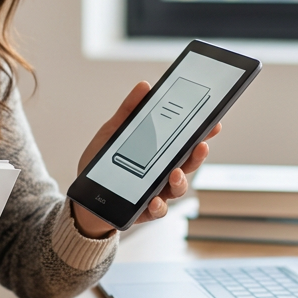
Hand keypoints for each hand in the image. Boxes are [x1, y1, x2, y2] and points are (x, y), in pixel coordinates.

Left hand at [71, 80, 220, 238]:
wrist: (83, 196)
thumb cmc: (102, 164)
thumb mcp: (112, 132)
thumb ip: (129, 111)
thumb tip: (144, 86)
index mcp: (159, 152)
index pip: (185, 141)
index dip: (202, 133)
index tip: (213, 123)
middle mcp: (162, 173)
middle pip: (188, 164)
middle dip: (197, 155)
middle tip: (201, 146)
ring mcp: (157, 192)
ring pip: (177, 188)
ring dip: (181, 181)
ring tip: (175, 174)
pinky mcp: (144, 210)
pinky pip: (157, 210)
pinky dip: (159, 206)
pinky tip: (154, 200)